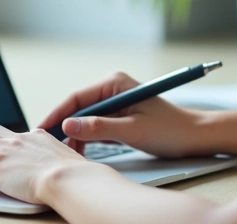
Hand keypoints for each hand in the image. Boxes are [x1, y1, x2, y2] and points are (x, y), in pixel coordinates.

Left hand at [0, 122, 93, 203]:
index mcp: (39, 138)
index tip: (3, 149)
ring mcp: (3, 149)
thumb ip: (70, 163)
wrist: (70, 179)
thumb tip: (79, 170)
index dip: (5, 141)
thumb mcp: (76, 165)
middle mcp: (18, 139)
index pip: (16, 134)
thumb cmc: (78, 178)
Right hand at [37, 71, 204, 158]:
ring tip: (66, 153)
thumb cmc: (169, 129)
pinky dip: (87, 138)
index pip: (76, 98)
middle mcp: (113, 88)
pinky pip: (95, 125)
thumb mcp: (132, 130)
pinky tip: (81, 151)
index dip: (57, 114)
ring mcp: (116, 101)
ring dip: (75, 134)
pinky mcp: (119, 115)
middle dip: (63, 126)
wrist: (195, 136)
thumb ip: (99, 128)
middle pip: (78, 107)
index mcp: (115, 83)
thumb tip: (69, 125)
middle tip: (49, 145)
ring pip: (85, 118)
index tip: (42, 130)